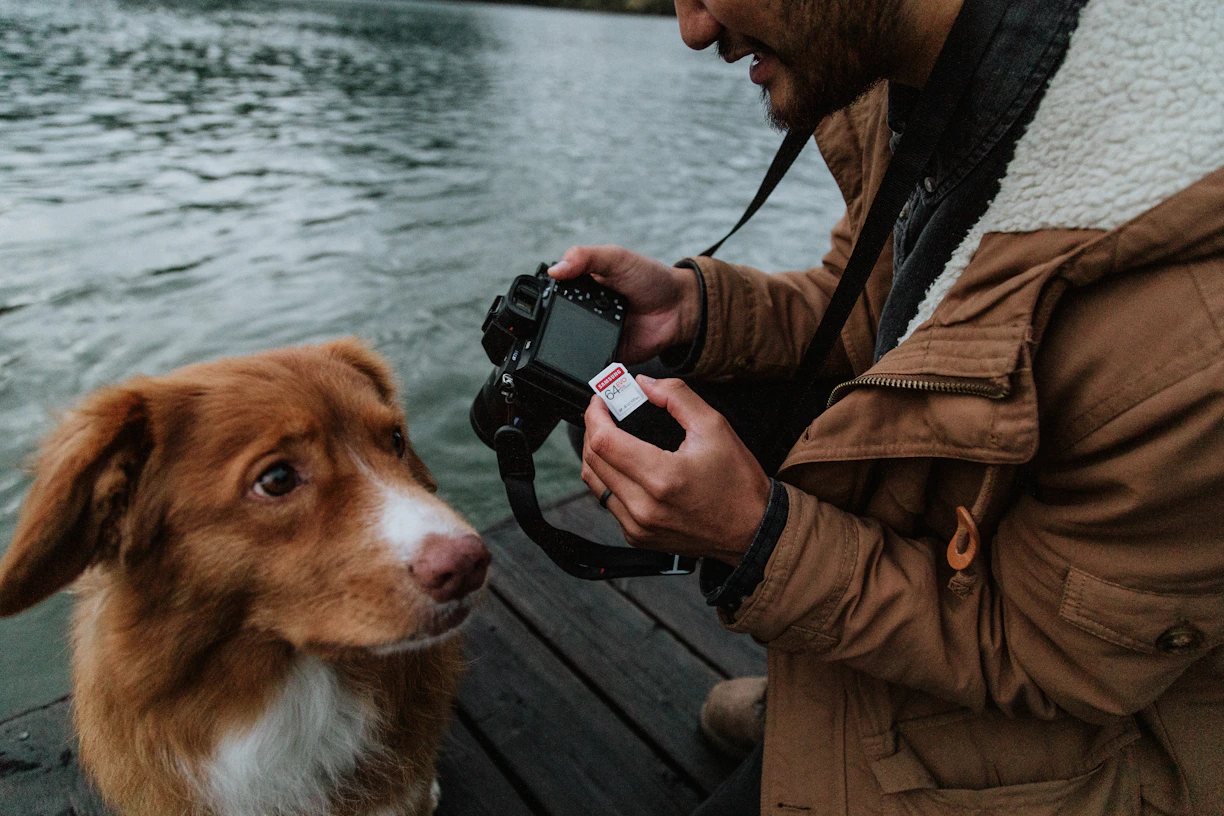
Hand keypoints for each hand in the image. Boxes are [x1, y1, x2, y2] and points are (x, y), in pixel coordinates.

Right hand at [548, 246, 699, 363]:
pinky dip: (589, 361)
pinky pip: (590, 363)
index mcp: (583, 287)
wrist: (679, 307)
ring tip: (587, 332)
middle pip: (558, 322)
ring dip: (572, 342)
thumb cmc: (651, 278)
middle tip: (572, 316)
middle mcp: (585, 312)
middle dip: (558, 323)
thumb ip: (585, 257)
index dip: (547, 297)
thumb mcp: (615, 257)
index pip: (555, 294)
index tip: (546, 299)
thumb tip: (555, 270)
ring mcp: (595, 335)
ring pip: (571, 344)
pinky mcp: (606, 356)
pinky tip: (591, 353)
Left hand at [581, 376, 770, 563]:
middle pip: (593, 460)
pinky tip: (625, 466)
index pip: (604, 441)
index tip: (600, 401)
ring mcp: (638, 525)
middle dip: (593, 429)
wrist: (752, 529)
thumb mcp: (714, 426)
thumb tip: (644, 384)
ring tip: (612, 437)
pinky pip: (608, 502)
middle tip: (605, 414)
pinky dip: (609, 479)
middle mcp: (644, 506)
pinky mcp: (637, 537)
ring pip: (594, 483)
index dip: (595, 414)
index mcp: (662, 477)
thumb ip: (677, 397)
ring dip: (597, 454)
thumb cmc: (738, 483)